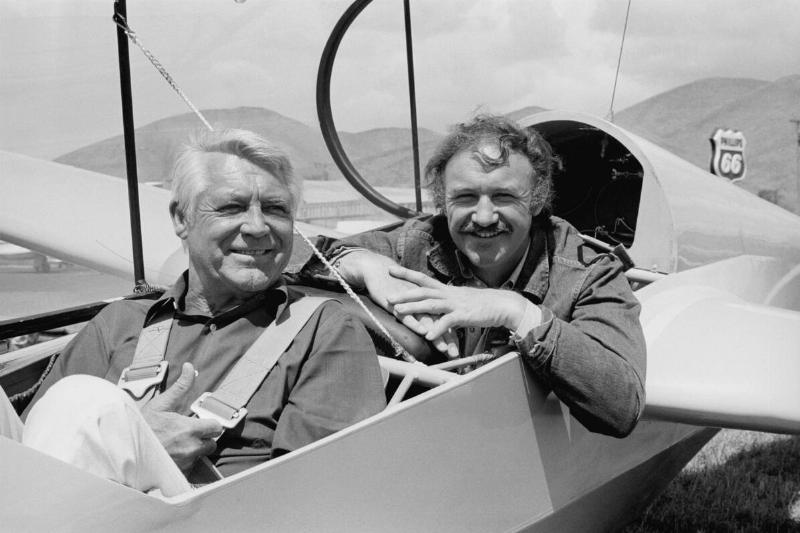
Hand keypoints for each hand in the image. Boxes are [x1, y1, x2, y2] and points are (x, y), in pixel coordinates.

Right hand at [141, 362, 222, 472]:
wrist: (121, 450)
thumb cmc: (140, 426)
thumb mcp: (160, 404)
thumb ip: (180, 387)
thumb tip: (189, 367)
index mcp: (188, 429)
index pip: (216, 428)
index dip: (209, 424)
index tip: (199, 423)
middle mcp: (190, 448)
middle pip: (211, 444)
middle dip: (203, 439)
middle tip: (186, 434)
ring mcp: (184, 464)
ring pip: (199, 456)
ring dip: (192, 452)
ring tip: (175, 445)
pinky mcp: (177, 475)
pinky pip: (188, 468)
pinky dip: (183, 464)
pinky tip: (170, 456)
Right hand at [337, 251, 458, 356]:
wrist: (379, 269)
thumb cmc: (395, 285)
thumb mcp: (412, 298)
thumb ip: (421, 311)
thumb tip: (429, 327)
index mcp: (428, 299)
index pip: (443, 319)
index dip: (450, 334)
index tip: (456, 350)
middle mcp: (423, 301)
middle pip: (438, 321)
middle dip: (447, 338)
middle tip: (454, 354)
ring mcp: (411, 302)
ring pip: (426, 320)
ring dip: (436, 334)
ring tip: (442, 348)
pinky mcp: (398, 302)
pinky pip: (408, 315)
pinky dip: (416, 323)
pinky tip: (423, 332)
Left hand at [386, 265, 531, 341]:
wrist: (502, 305)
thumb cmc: (482, 305)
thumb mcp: (460, 301)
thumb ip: (446, 303)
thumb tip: (436, 306)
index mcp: (446, 290)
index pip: (422, 279)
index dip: (406, 274)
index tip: (390, 269)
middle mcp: (448, 294)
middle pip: (422, 290)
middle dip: (404, 292)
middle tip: (387, 295)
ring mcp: (456, 304)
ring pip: (431, 304)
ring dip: (413, 308)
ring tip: (399, 312)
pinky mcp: (464, 315)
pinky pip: (448, 322)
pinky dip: (437, 329)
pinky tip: (427, 336)